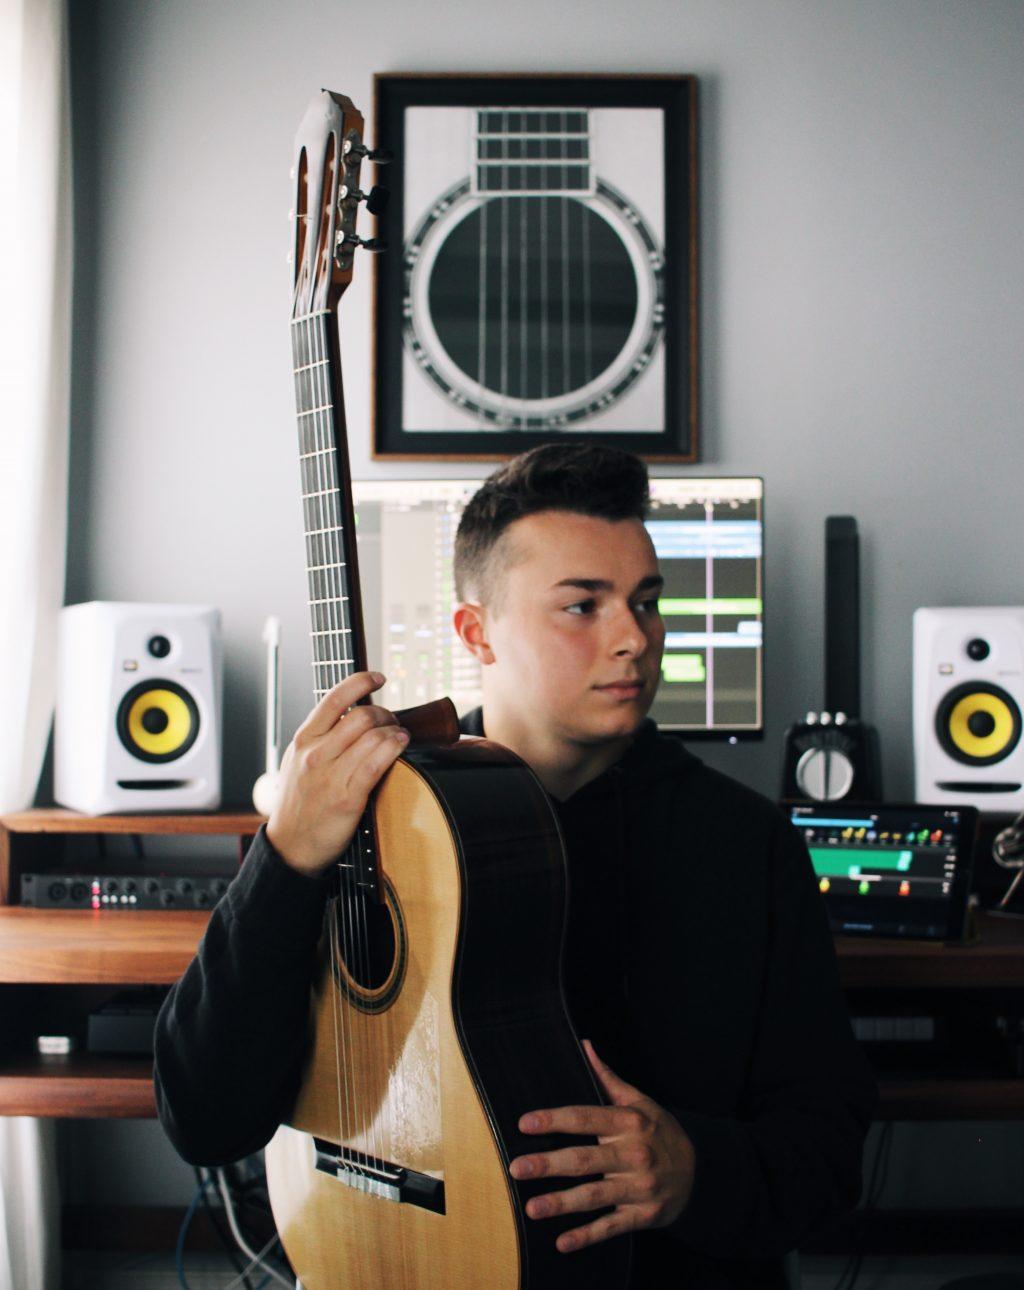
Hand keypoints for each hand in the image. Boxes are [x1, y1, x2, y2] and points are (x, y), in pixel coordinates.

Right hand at [265, 671, 408, 875]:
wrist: (290, 845)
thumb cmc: (299, 801)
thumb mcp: (298, 760)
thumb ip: (320, 736)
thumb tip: (352, 711)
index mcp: (303, 739)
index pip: (334, 698)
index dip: (361, 681)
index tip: (378, 677)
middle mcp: (315, 753)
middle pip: (361, 716)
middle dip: (385, 714)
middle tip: (392, 722)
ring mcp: (330, 775)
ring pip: (373, 737)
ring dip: (394, 731)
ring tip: (400, 735)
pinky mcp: (347, 797)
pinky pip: (376, 763)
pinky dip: (394, 747)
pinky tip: (400, 744)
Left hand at [508, 1039, 695, 1253]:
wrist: (701, 1171)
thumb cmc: (660, 1132)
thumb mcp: (640, 1101)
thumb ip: (607, 1078)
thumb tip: (583, 1046)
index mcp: (630, 1122)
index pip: (585, 1118)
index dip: (554, 1120)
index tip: (525, 1123)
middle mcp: (634, 1154)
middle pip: (585, 1159)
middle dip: (549, 1164)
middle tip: (517, 1167)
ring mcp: (639, 1188)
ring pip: (595, 1196)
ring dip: (562, 1203)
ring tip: (532, 1208)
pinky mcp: (643, 1216)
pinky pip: (611, 1227)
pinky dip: (587, 1236)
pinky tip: (562, 1242)